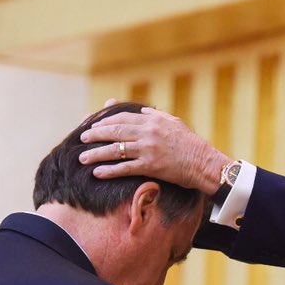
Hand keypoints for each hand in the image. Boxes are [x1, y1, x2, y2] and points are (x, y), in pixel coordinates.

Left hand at [78, 106, 231, 193]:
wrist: (203, 162)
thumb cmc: (190, 143)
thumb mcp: (173, 122)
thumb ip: (155, 116)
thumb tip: (141, 111)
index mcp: (152, 120)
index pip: (122, 117)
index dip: (105, 120)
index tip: (92, 124)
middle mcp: (148, 132)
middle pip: (115, 131)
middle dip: (95, 134)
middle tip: (81, 138)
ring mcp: (148, 149)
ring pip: (116, 150)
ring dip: (96, 154)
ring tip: (82, 158)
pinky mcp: (151, 166)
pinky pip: (125, 168)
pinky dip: (110, 170)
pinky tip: (98, 172)